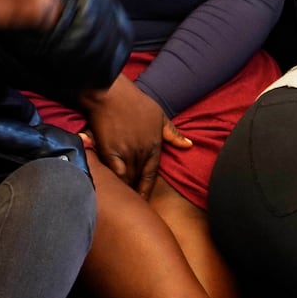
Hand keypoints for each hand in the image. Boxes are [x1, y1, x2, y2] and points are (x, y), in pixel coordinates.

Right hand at [79, 74, 185, 196]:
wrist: (110, 93)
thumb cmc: (135, 102)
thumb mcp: (160, 116)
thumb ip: (173, 134)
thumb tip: (189, 145)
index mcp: (154, 146)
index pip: (151, 175)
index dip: (146, 189)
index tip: (143, 200)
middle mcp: (141, 152)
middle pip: (137, 179)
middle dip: (133, 191)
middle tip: (129, 204)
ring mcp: (125, 152)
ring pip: (125, 178)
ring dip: (123, 189)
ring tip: (117, 201)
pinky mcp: (108, 151)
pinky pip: (112, 172)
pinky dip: (111, 181)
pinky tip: (108, 190)